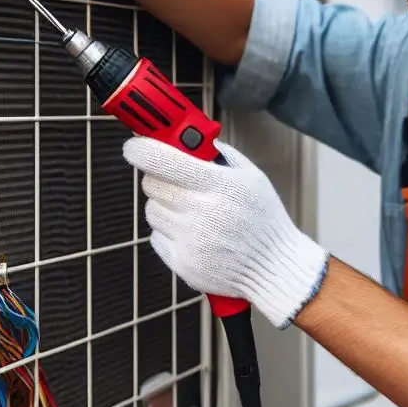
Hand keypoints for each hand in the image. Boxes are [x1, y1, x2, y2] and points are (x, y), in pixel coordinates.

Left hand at [123, 137, 328, 329]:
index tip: (135, 146)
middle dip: (159, 177)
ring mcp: (188, 241)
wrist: (272, 267)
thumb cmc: (263, 219)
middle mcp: (199, 212)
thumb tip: (185, 138)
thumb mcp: (251, 176)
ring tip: (193, 213)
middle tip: (177, 181)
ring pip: (152, 210)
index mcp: (217, 185)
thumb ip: (217, 154)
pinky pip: (156, 237)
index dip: (141, 149)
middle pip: (151, 184)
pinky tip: (194, 235)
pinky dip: (169, 233)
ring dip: (165, 206)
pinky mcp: (180, 263)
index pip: (161, 159)